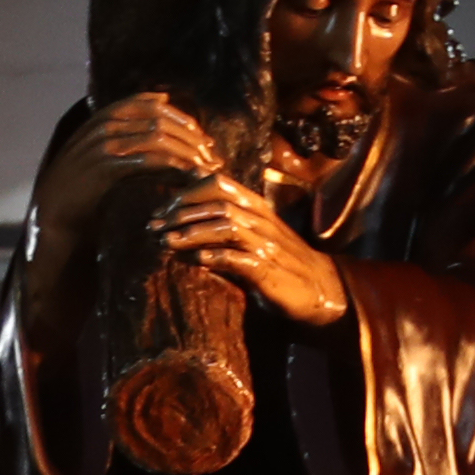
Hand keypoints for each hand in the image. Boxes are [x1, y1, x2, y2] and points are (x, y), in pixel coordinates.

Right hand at [71, 94, 223, 181]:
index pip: (151, 104)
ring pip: (157, 138)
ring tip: (206, 171)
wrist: (53, 212)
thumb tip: (164, 108)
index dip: (181, 119)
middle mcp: (103, 124)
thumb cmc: (85, 186)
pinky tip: (187, 180)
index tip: (203, 140)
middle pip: (159, 119)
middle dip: (190, 138)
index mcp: (104, 116)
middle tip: (212, 158)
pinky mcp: (104, 167)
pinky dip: (172, 169)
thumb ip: (131, 133)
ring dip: (186, 154)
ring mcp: (102, 144)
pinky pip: (147, 161)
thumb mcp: (108, 152)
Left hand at [150, 182, 350, 323]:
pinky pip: (239, 259)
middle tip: (154, 227)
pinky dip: (214, 257)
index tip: (161, 211)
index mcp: (257, 207)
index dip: (186, 194)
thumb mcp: (251, 243)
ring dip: (193, 233)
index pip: (218, 183)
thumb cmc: (282, 266)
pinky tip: (195, 261)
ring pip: (226, 225)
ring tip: (167, 243)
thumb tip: (178, 234)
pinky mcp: (269, 270)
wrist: (321, 291)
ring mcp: (267, 244)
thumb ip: (221, 234)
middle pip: (218, 202)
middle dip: (181, 213)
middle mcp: (262, 220)